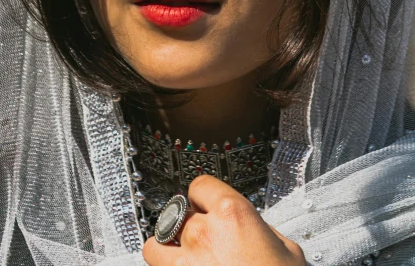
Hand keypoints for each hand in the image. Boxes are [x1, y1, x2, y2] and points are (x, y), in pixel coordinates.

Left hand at [142, 175, 304, 265]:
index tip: (206, 204)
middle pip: (179, 212)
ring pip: (157, 242)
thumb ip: (263, 230)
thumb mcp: (287, 250)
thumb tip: (255, 229)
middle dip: (189, 223)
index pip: (200, 185)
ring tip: (181, 255)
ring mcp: (187, 261)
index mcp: (232, 214)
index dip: (204, 196)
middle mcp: (204, 232)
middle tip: (202, 236)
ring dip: (167, 246)